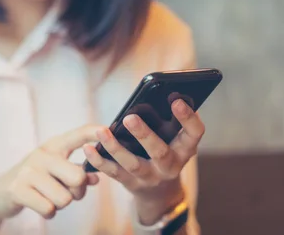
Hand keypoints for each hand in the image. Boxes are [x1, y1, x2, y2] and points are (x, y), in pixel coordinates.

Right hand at [0, 124, 100, 221]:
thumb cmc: (36, 181)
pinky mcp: (18, 189)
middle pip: (78, 177)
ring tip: (49, 198)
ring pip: (65, 198)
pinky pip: (49, 209)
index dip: (95, 132)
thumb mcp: (55, 171)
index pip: (78, 134)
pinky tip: (39, 205)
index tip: (110, 129)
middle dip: (78, 192)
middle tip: (69, 193)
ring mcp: (29, 171)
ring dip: (61, 205)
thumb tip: (97, 178)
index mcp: (54, 146)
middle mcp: (42, 154)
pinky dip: (48, 213)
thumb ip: (76, 171)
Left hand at [82, 99, 203, 210]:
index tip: (177, 100)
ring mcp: (150, 177)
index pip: (194, 134)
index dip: (188, 118)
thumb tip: (163, 92)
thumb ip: (171, 121)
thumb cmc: (167, 153)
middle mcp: (170, 166)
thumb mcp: (176, 140)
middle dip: (144, 135)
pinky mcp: (131, 183)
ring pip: (133, 164)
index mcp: (185, 149)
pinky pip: (114, 172)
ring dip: (115, 148)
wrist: (160, 192)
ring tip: (101, 131)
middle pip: (159, 152)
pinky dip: (99, 161)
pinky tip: (88, 148)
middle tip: (129, 117)